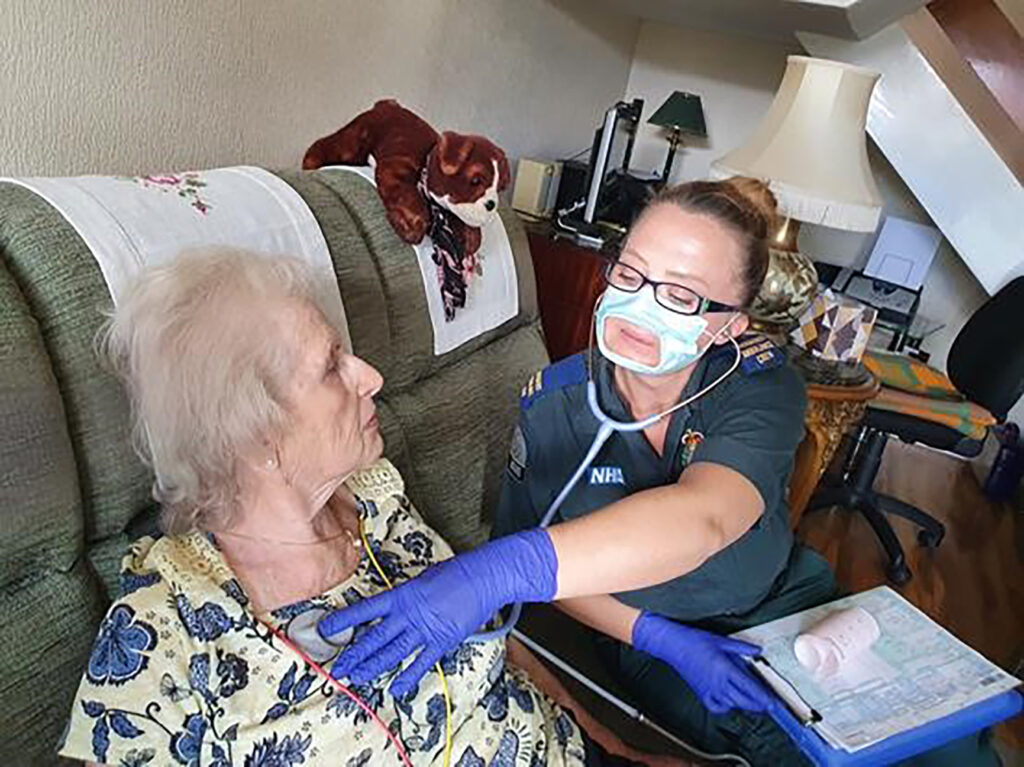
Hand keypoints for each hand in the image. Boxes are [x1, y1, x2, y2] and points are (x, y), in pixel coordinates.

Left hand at [318, 529, 556, 697]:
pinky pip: (421, 663)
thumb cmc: (456, 572)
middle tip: (338, 668)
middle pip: (374, 638)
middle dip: (354, 654)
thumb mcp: (423, 578)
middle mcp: (408, 614)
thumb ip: (407, 595)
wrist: (482, 576)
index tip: (326, 629)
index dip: (343, 620)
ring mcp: (425, 629)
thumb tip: (395, 606)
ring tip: (356, 678)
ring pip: (392, 653)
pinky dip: (408, 677)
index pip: (365, 610)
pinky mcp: (442, 641)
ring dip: (372, 667)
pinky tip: (396, 689)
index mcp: (401, 594)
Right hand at [632, 611, 771, 714]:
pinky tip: (730, 700)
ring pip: (733, 705)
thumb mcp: (721, 640)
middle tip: (770, 704)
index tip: (776, 703)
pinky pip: (717, 706)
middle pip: (745, 701)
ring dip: (746, 704)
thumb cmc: (693, 640)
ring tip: (754, 700)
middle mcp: (718, 683)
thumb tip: (757, 650)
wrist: (672, 645)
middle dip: (760, 704)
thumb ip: (742, 647)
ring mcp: (709, 690)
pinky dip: (727, 706)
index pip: (751, 689)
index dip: (766, 698)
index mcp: (725, 669)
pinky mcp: (701, 693)